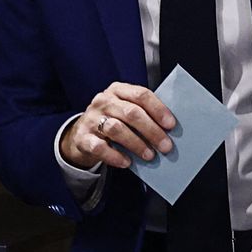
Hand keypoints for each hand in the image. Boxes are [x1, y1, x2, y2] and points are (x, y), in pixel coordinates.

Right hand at [60, 82, 175, 169]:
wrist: (81, 134)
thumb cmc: (111, 120)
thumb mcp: (124, 110)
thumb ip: (142, 113)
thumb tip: (167, 129)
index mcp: (117, 90)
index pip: (141, 95)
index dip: (158, 109)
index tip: (170, 124)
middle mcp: (104, 101)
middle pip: (131, 113)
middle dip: (152, 131)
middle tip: (165, 146)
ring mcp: (91, 119)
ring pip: (117, 129)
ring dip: (137, 144)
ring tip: (149, 155)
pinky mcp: (82, 137)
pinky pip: (100, 147)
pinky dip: (115, 156)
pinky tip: (127, 162)